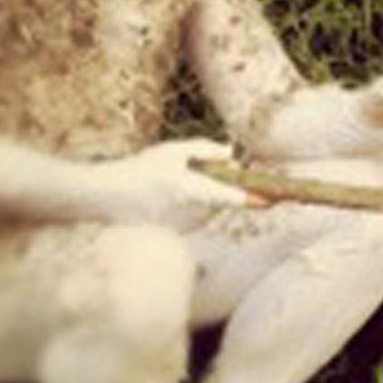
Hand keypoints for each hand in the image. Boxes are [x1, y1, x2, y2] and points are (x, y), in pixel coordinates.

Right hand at [95, 138, 249, 227]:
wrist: (107, 196)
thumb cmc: (140, 170)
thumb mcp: (171, 152)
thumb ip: (204, 150)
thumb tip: (232, 157)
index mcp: (191, 191)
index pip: (231, 198)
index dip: (255, 199)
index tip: (276, 199)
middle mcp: (191, 213)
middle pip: (221, 199)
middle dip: (221, 186)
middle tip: (195, 171)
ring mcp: (186, 226)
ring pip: (210, 207)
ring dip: (205, 194)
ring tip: (172, 181)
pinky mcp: (179, 231)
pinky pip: (196, 214)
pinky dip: (192, 203)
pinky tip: (168, 194)